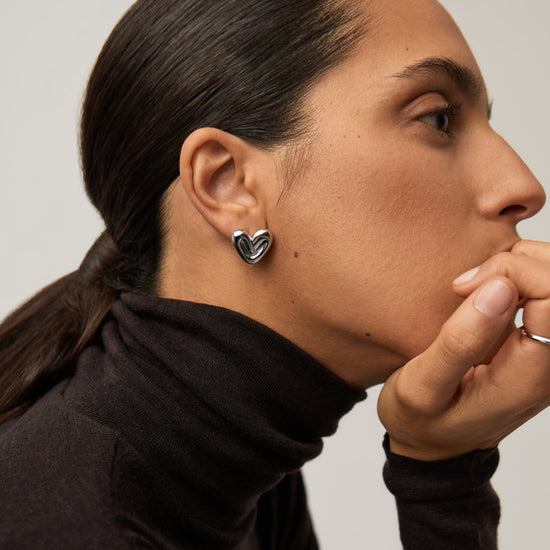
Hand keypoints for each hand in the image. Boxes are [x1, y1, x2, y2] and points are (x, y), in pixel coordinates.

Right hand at [377, 240, 549, 460]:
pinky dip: (515, 276)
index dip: (510, 273)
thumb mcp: (422, 387)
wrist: (435, 446)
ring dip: (516, 267)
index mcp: (531, 375)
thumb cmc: (421, 421)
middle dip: (517, 263)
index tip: (461, 288)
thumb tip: (499, 288)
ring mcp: (548, 353)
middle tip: (466, 283)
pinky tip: (484, 292)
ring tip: (472, 287)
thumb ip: (459, 342)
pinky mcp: (538, 343)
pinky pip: (542, 291)